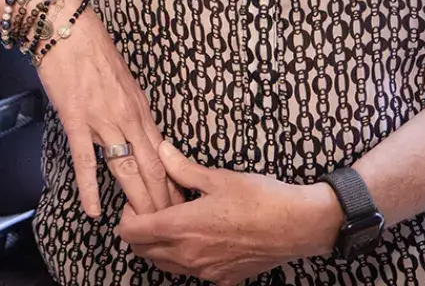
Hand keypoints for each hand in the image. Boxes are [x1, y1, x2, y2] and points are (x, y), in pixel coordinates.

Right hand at [35, 0, 183, 217]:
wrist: (67, 27)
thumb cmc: (93, 48)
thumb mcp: (123, 78)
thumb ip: (131, 107)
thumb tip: (139, 130)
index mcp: (140, 107)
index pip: (162, 154)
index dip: (172, 182)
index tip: (180, 203)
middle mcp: (127, 116)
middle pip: (151, 167)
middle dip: (162, 199)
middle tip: (170, 226)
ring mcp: (103, 120)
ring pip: (126, 168)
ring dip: (137, 200)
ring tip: (144, 226)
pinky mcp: (77, 119)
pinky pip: (85, 160)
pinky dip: (90, 188)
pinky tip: (93, 210)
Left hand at [118, 141, 340, 284]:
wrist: (297, 226)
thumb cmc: (259, 198)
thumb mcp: (219, 177)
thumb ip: (183, 169)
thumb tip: (162, 152)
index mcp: (183, 228)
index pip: (133, 233)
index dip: (127, 217)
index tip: (136, 200)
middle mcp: (189, 257)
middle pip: (144, 252)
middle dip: (140, 231)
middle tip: (156, 206)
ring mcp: (205, 272)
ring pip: (165, 264)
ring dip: (161, 244)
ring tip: (177, 218)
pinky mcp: (221, 279)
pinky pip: (190, 272)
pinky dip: (184, 256)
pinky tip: (201, 234)